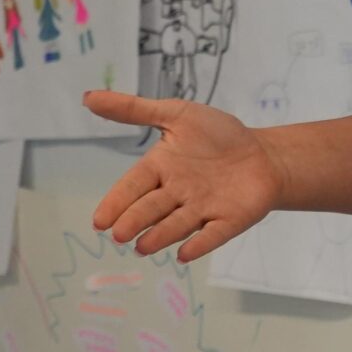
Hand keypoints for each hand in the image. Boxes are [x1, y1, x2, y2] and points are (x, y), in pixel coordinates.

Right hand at [84, 91, 285, 263]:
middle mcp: (177, 194)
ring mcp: (202, 210)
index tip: (99, 221)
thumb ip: (135, 109)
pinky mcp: (228, 221)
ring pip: (177, 224)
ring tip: (143, 246)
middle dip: (135, 221)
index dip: (117, 202)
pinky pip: (212, 234)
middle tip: (120, 234)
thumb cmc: (217, 136)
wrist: (264, 153)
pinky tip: (185, 253)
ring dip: (160, 235)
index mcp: (161, 169)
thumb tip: (88, 97)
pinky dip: (200, 243)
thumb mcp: (177, 114)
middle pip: (151, 208)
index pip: (132, 186)